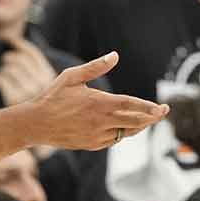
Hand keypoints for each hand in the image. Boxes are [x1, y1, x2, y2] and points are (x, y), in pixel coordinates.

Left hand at [0, 37, 58, 106]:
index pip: (31, 53)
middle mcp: (40, 83)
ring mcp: (28, 91)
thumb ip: (35, 68)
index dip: (19, 44)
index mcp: (49, 76)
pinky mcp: (14, 99)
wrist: (38, 131)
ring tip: (3, 74)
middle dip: (9, 58)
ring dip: (3, 70)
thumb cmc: (40, 106)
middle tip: (5, 61)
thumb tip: (16, 42)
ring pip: (9, 69)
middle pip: (18, 59)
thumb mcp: (45, 85)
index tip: (9, 38)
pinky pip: (1, 79)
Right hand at [28, 51, 167, 150]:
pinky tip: (126, 126)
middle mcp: (100, 122)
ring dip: (139, 126)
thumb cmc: (53, 97)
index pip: (131, 106)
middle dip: (152, 117)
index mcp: (98, 103)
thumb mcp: (72, 77)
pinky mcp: (92, 145)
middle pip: (135, 122)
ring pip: (126, 132)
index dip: (149, 107)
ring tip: (149, 118)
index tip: (163, 108)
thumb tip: (115, 55)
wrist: (36, 124)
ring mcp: (97, 136)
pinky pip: (114, 140)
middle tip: (163, 112)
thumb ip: (95, 67)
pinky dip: (123, 133)